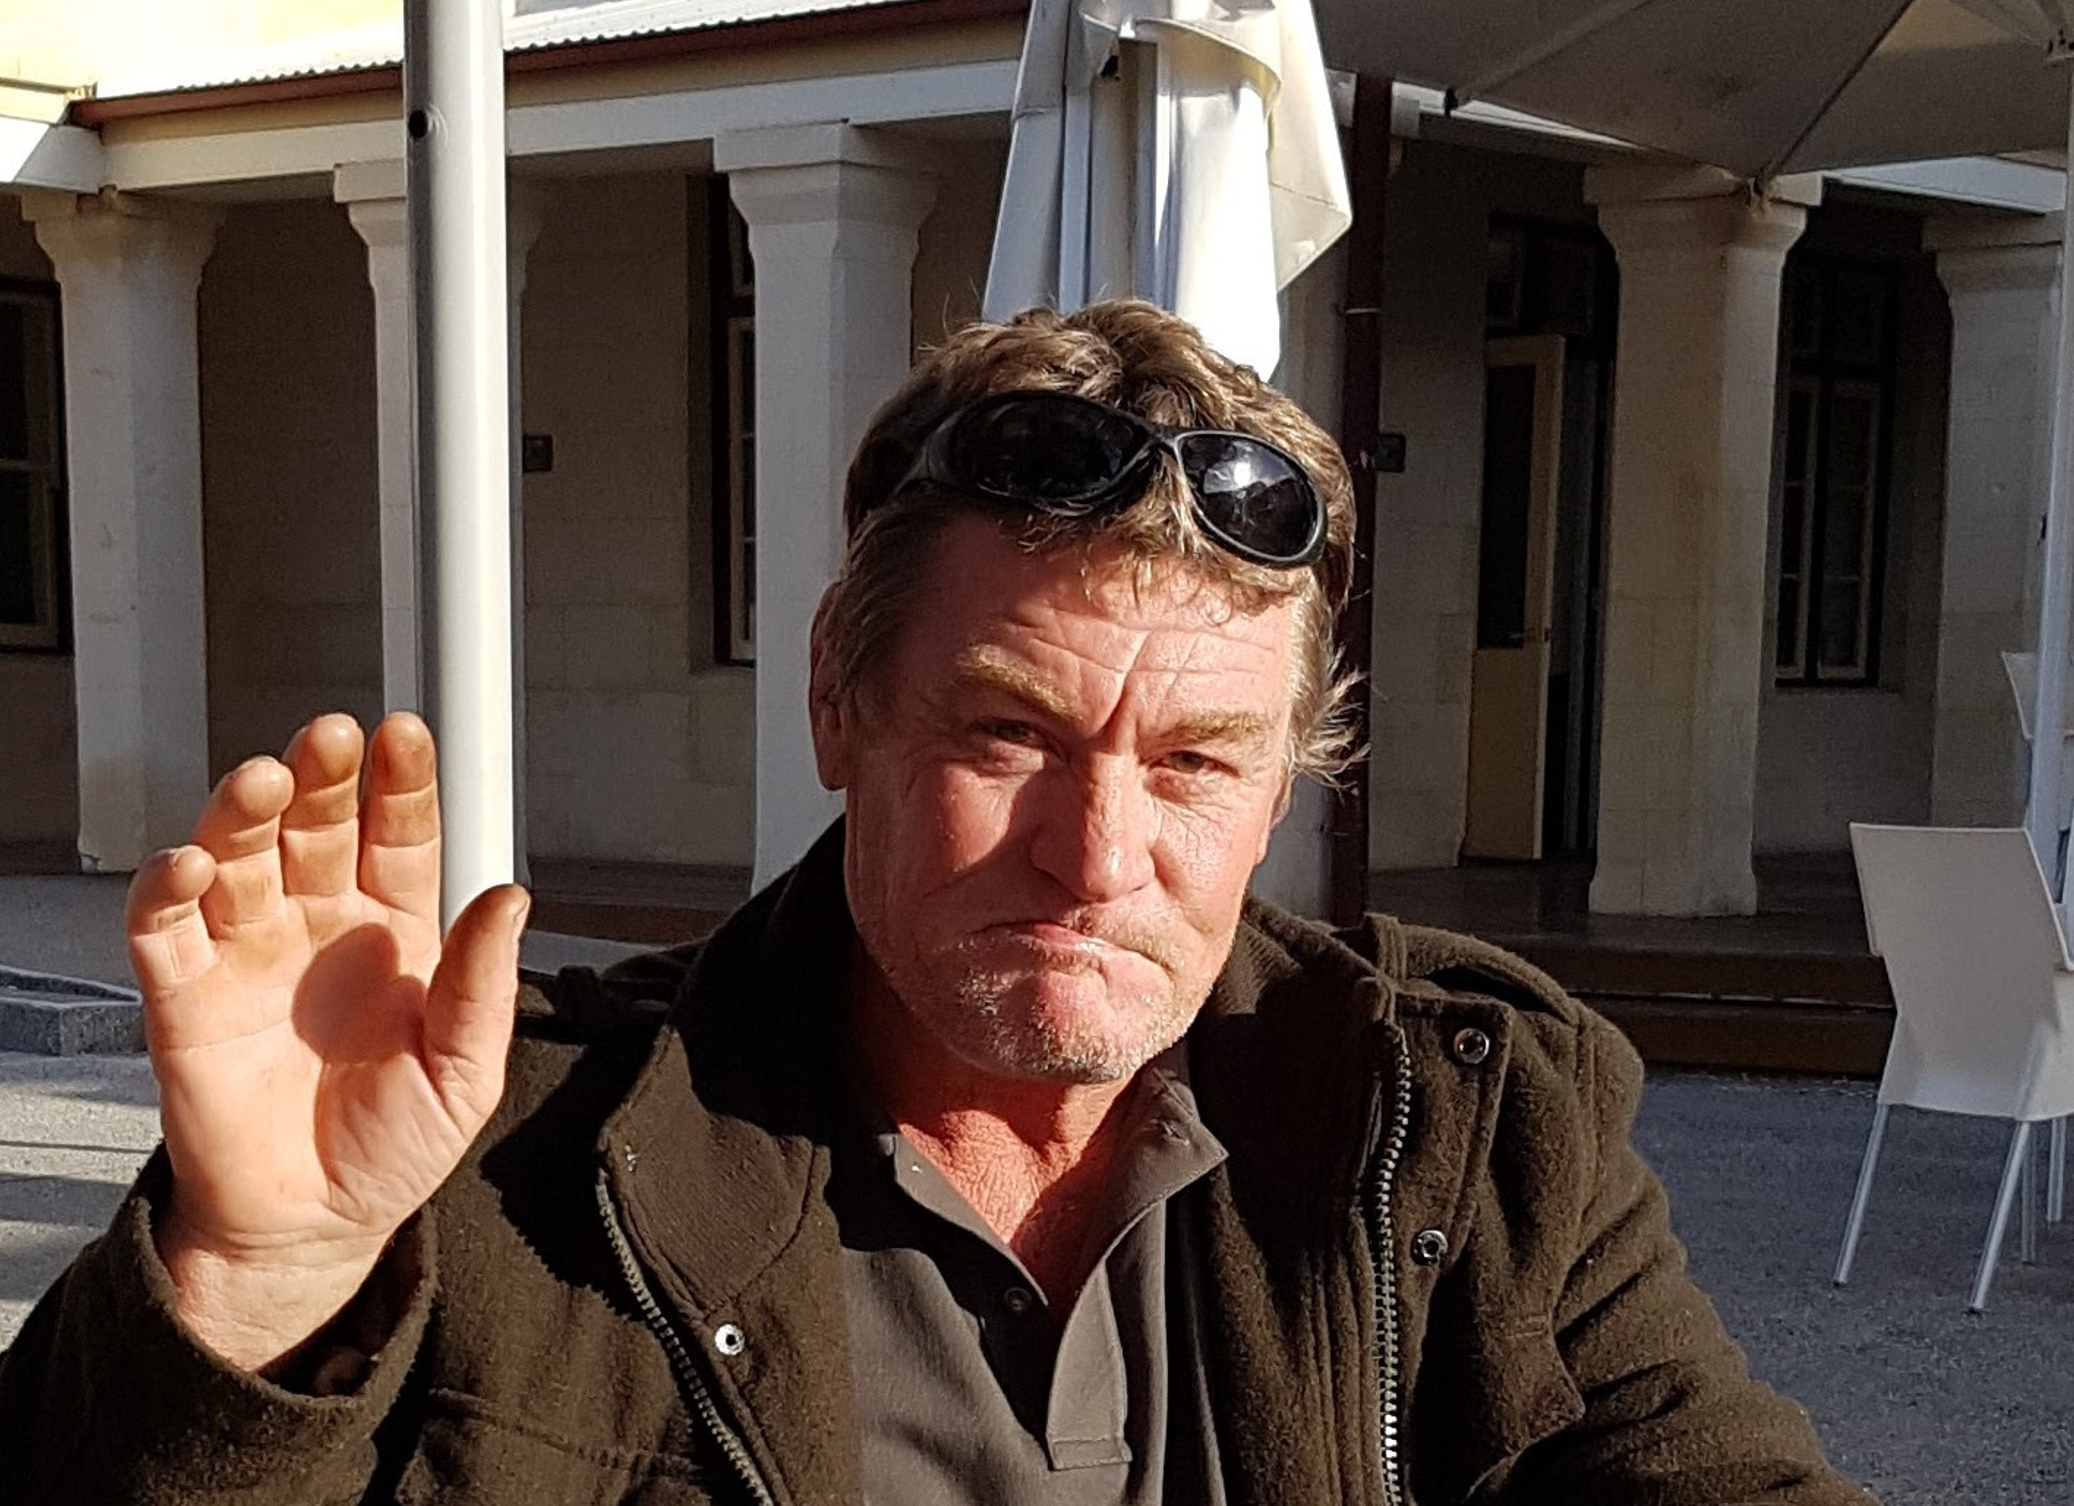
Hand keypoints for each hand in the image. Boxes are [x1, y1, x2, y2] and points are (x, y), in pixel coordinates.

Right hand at [126, 712, 528, 1370]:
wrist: (314, 1226)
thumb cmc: (393, 1144)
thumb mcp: (465, 1069)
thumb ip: (482, 983)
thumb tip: (513, 895)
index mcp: (397, 931)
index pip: (400, 835)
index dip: (402, 784)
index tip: (407, 735)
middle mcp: (320, 926)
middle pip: (317, 828)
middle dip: (323, 778)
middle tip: (329, 738)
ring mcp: (251, 955)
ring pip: (239, 858)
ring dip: (243, 813)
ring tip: (264, 780)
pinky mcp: (185, 999)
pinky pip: (165, 930)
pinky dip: (168, 889)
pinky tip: (188, 864)